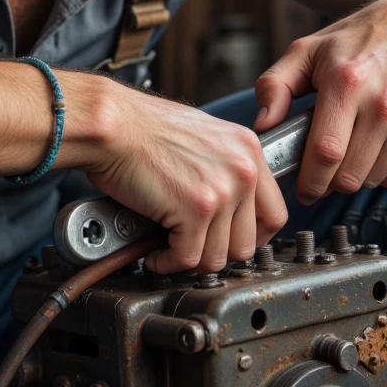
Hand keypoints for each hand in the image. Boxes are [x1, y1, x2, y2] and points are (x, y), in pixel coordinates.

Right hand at [83, 83, 287, 273]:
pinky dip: (168, 262)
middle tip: (194, 249)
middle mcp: (243, 170)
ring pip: (217, 257)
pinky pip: (188, 258)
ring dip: (190, 261)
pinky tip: (155, 253)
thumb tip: (227, 210)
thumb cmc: (142, 127)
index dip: (251, 238)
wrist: (113, 124)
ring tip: (170, 250)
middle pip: (247, 244)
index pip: (274, 214)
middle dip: (217, 253)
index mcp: (248, 150)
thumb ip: (224, 169)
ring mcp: (222, 191)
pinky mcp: (195, 210)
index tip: (229, 242)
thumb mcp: (203, 137)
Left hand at [254, 0, 386, 204]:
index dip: (309, 180)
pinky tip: (367, 151)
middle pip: (348, 176)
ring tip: (342, 154)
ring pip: (369, 181)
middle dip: (326, 184)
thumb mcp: (305, 50)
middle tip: (317, 172)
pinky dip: (377, 175)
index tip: (299, 188)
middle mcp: (382, 106)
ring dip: (350, 178)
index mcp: (347, 83)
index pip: (325, 152)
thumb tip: (262, 126)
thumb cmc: (355, 42)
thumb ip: (274, 86)